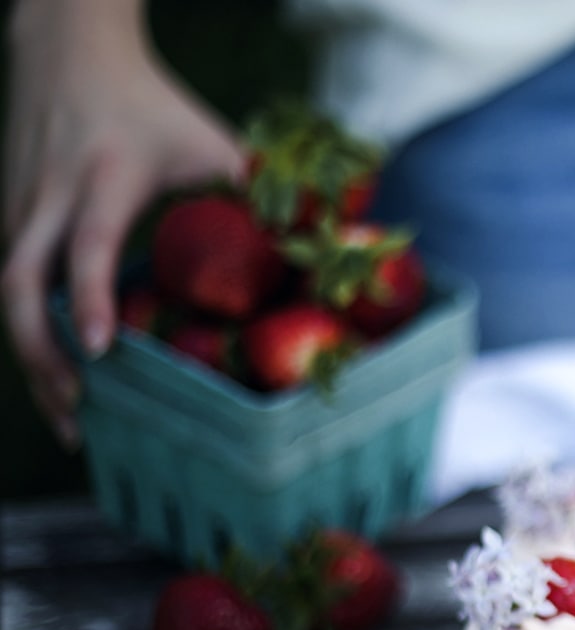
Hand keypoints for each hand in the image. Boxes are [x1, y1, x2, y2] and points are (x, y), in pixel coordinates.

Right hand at [3, 0, 243, 447]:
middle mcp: (52, 199)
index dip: (90, 298)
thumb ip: (264, 191)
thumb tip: (332, 244)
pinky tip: (63, 381)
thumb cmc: (153, 106)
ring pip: (8, 295)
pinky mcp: (9, 223)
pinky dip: (33, 337)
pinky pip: (14, 288)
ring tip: (71, 420)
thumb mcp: (213, 141)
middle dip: (44, 353)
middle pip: (20, 285)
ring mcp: (21, 211)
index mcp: (106, 179)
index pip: (88, 245)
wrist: (68, 54)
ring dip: (34, 360)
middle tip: (81, 409)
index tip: (101, 349)